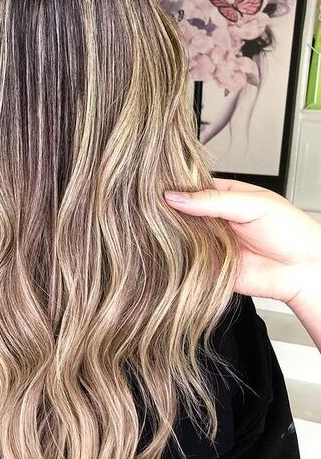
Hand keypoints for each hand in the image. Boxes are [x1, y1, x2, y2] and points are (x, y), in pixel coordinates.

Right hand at [164, 178, 320, 306]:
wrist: (305, 270)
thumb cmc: (291, 231)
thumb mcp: (253, 204)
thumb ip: (214, 200)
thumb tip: (176, 197)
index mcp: (222, 196)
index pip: (190, 188)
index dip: (175, 189)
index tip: (156, 190)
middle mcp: (212, 219)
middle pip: (181, 212)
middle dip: (169, 213)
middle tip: (154, 211)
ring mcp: (209, 242)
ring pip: (179, 236)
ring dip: (172, 234)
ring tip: (162, 230)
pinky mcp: (207, 265)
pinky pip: (185, 260)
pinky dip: (177, 257)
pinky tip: (170, 250)